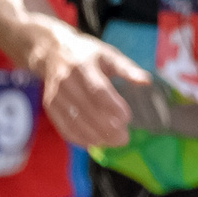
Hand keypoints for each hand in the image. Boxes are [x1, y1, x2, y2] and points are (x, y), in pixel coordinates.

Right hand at [33, 26, 150, 148]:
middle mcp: (66, 81)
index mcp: (82, 66)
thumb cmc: (88, 54)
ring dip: (95, 136)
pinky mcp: (50, 106)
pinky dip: (80, 138)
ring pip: (74, 121)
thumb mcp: (109, 55)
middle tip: (125, 137)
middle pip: (86, 109)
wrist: (53, 53)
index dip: (112, 106)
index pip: (97, 89)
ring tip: (114, 142)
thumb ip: (128, 69)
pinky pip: (64, 127)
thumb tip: (147, 82)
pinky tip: (96, 143)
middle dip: (106, 126)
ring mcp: (55, 95)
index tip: (127, 118)